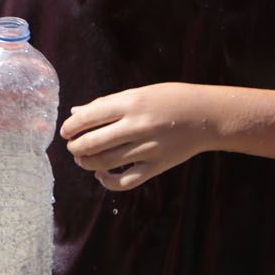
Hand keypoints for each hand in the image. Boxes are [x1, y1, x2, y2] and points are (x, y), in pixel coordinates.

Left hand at [61, 82, 212, 190]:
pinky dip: (107, 181)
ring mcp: (147, 148)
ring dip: (86, 163)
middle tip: (73, 146)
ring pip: (104, 162)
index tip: (66, 132)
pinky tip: (101, 174)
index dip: (70, 127)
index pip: (87, 118)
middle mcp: (137, 126)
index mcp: (130, 104)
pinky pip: (125, 181)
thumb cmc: (170, 99)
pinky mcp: (157, 166)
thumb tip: (76, 113)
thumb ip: (106, 104)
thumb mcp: (138, 93)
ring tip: (83, 159)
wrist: (208, 116)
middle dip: (75, 147)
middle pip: (91, 143)